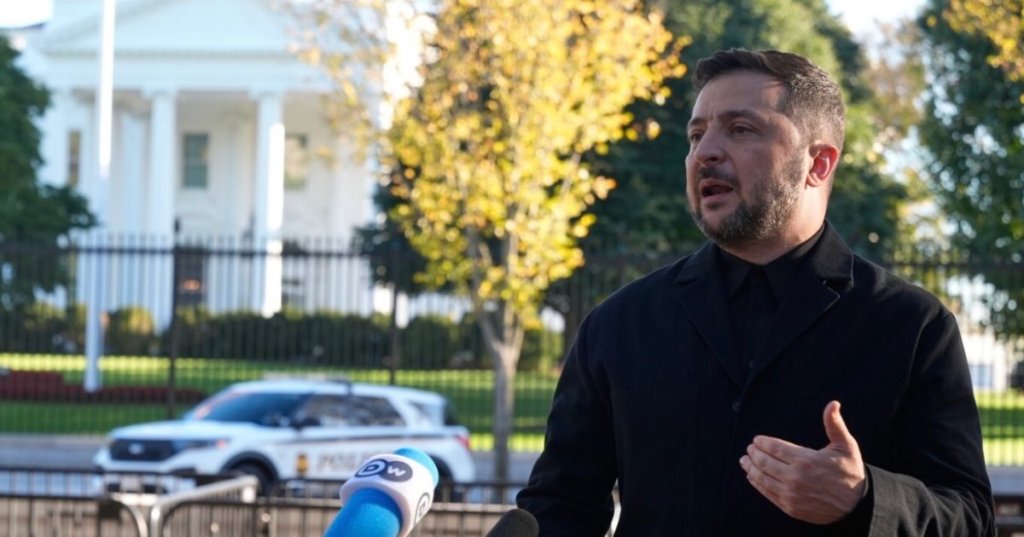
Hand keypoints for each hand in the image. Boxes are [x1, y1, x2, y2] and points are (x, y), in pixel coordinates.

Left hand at [738, 400, 866, 524]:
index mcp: (806, 460)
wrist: (857, 505)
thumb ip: (834, 425)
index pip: (775, 448)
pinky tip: (752, 477)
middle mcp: (795, 477)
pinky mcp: (790, 507)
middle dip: (754, 454)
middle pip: (765, 462)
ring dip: (750, 468)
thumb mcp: (846, 446)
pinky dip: (757, 484)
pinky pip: (768, 493)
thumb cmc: (850, 472)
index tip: (756, 439)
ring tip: (744, 460)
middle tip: (749, 449)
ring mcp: (791, 494)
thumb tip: (833, 403)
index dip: (763, 443)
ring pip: (763, 478)